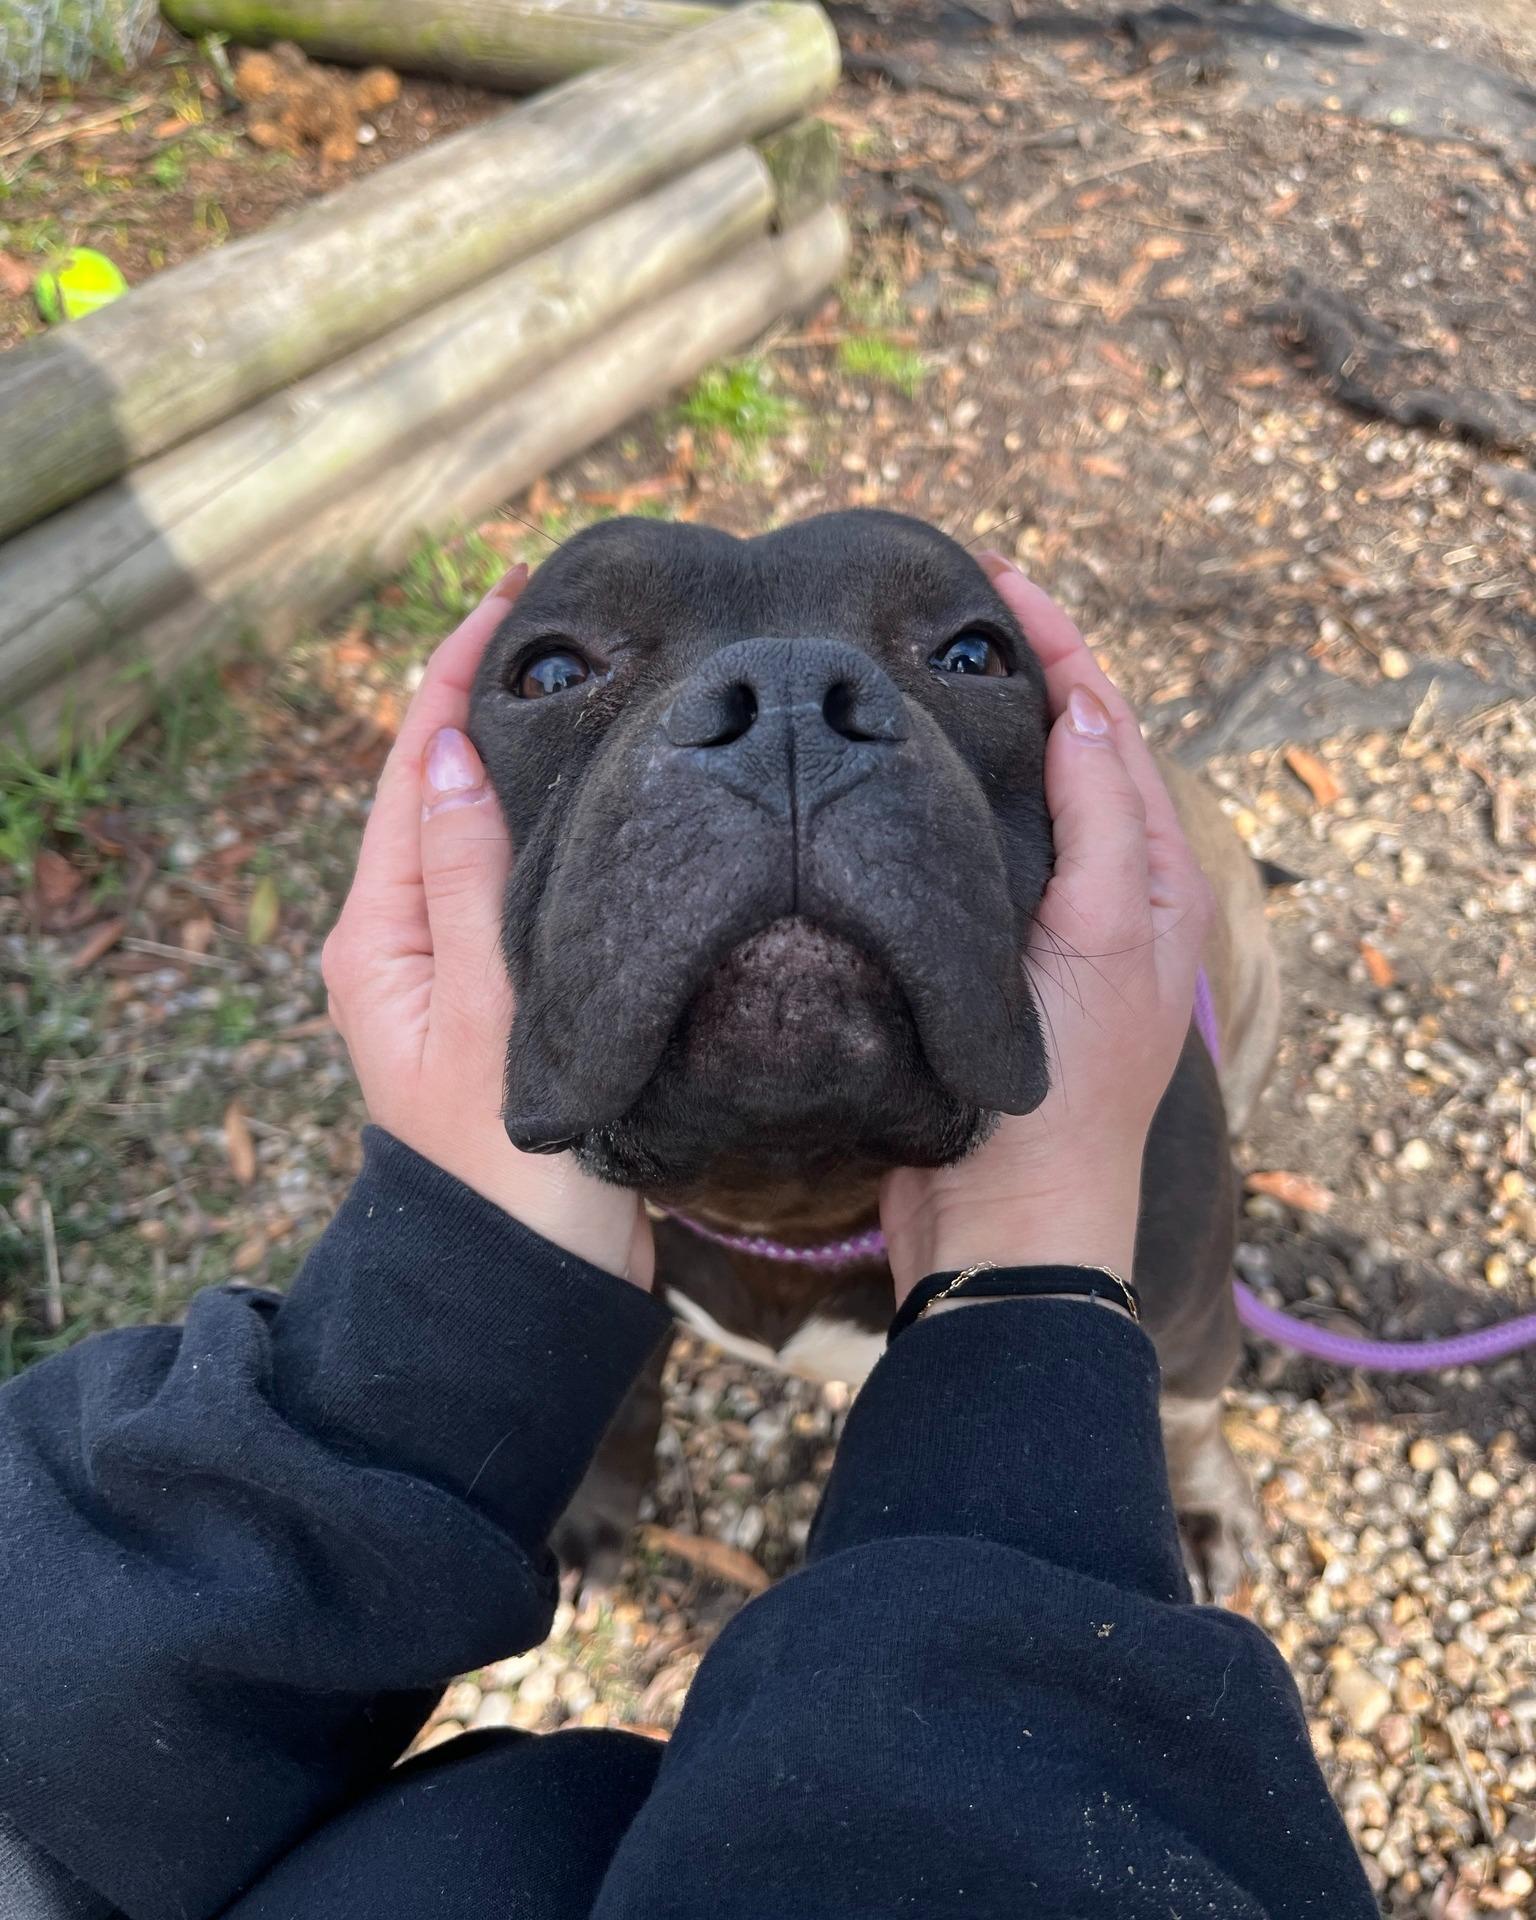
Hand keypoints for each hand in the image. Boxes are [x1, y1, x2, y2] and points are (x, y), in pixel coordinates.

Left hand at [321, 568, 652, 1286]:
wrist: (530, 1281)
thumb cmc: (507, 1168)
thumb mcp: (483, 1016)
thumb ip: (466, 882)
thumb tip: (451, 752)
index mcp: (380, 935)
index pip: (415, 769)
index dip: (456, 676)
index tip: (520, 598)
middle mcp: (407, 938)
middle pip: (445, 786)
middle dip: (497, 701)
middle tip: (578, 624)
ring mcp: (455, 965)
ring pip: (489, 829)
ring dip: (532, 757)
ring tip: (603, 683)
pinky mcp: (504, 992)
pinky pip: (522, 880)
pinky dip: (558, 823)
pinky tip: (614, 794)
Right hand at [880, 556, 1213, 1303]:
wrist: (1006, 1218)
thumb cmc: (1066, 1091)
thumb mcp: (1107, 942)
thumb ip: (1104, 823)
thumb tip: (1084, 705)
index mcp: (1151, 878)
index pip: (1108, 722)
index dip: (1059, 640)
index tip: (992, 576)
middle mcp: (1105, 891)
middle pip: (1064, 745)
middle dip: (1017, 667)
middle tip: (942, 604)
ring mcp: (1044, 923)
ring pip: (1011, 793)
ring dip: (974, 725)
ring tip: (914, 665)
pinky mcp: (986, 957)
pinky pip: (969, 847)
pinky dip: (942, 793)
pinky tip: (894, 774)